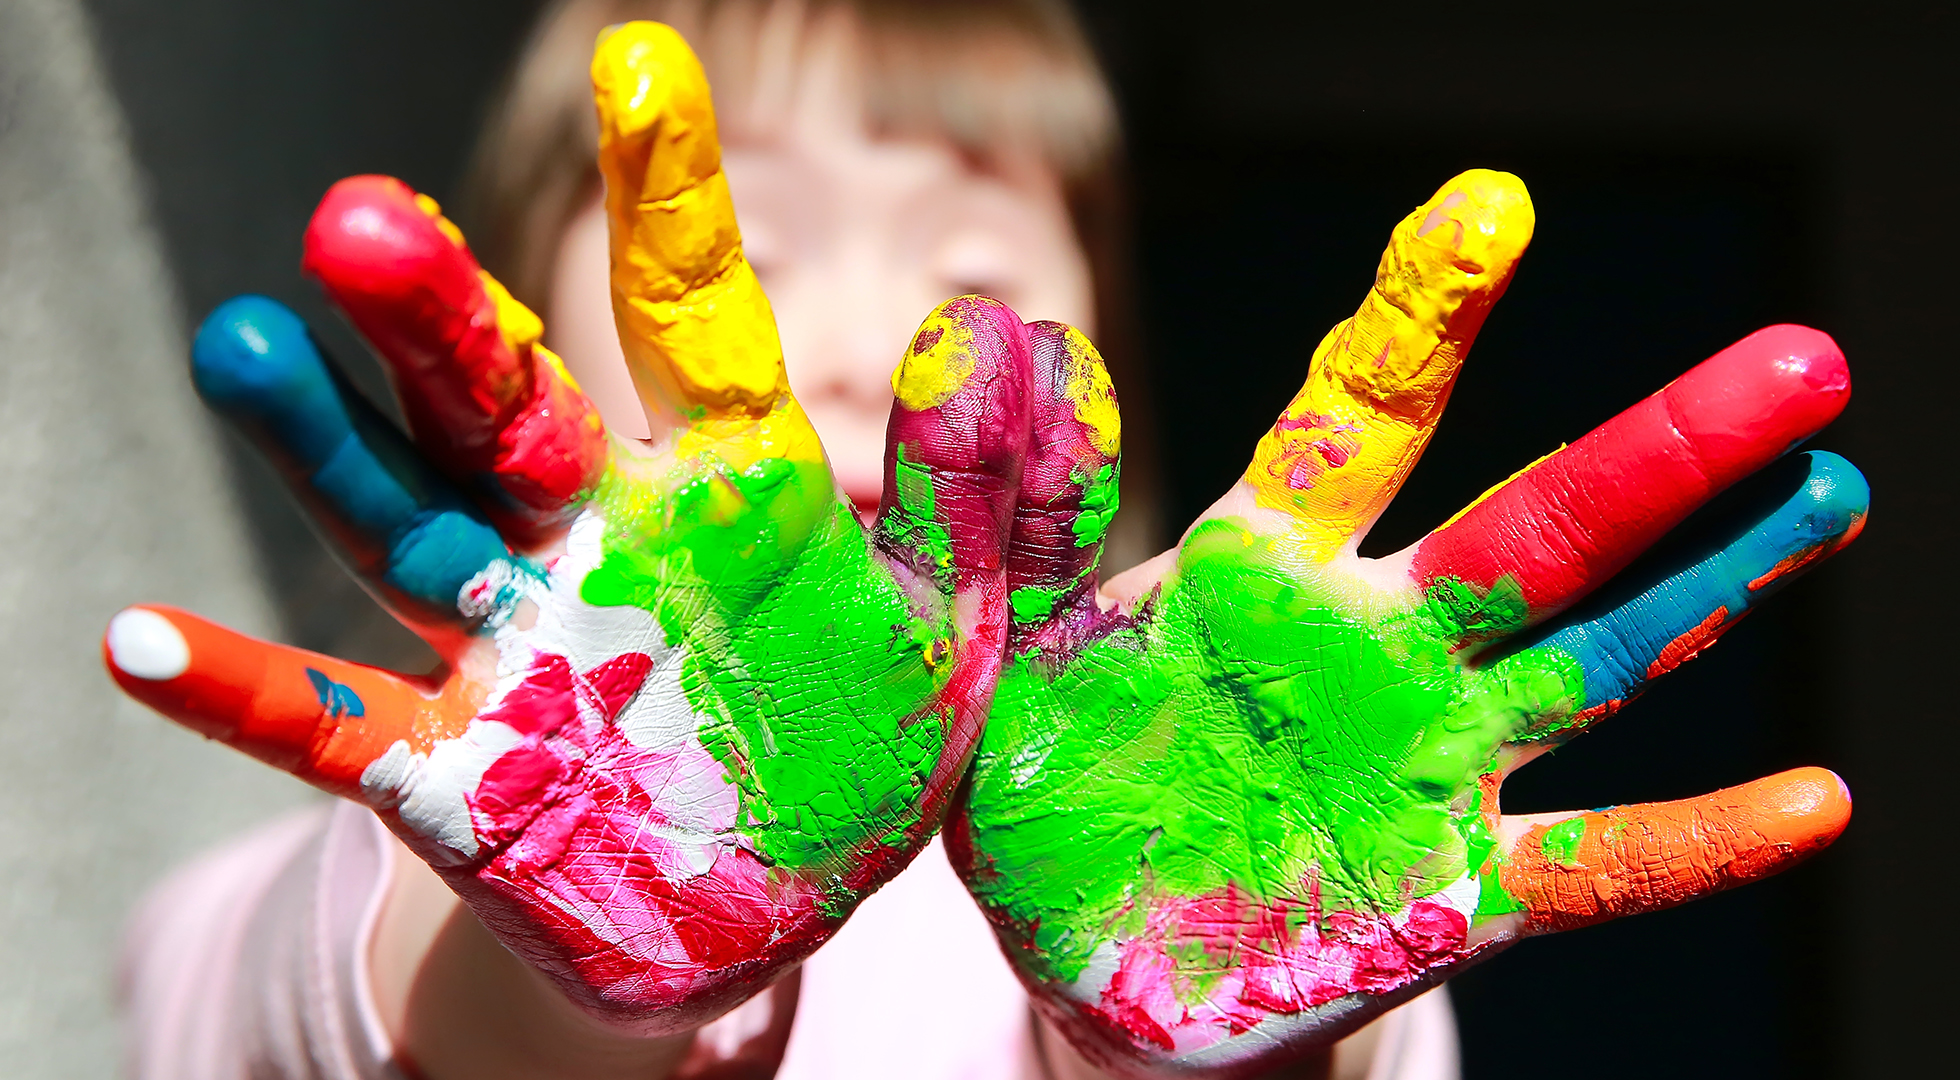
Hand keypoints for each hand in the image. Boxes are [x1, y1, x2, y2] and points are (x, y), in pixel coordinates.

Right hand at [104, 23, 1026, 1031]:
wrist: (766, 908)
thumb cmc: (855, 741)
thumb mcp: (958, 620)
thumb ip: (991, 492)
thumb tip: (1012, 325)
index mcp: (732, 490)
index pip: (690, 320)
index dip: (669, 202)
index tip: (640, 68)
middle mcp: (600, 540)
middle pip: (508, 408)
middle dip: (443, 323)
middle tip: (362, 216)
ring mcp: (519, 649)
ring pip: (408, 528)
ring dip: (326, 447)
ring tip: (244, 345)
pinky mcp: (464, 777)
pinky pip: (340, 731)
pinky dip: (250, 696)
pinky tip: (145, 642)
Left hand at [947, 170, 1863, 1077]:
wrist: (1087, 960)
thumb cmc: (1051, 784)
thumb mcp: (998, 644)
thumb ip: (1008, 513)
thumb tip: (1003, 340)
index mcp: (1265, 568)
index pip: (1360, 416)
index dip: (1422, 319)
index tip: (1488, 210)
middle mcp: (1378, 646)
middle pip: (1534, 527)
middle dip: (1657, 449)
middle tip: (1796, 363)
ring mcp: (1431, 761)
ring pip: (1598, 660)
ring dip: (1714, 591)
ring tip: (1829, 497)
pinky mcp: (1450, 891)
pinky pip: (1596, 865)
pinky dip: (1700, 842)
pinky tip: (1811, 803)